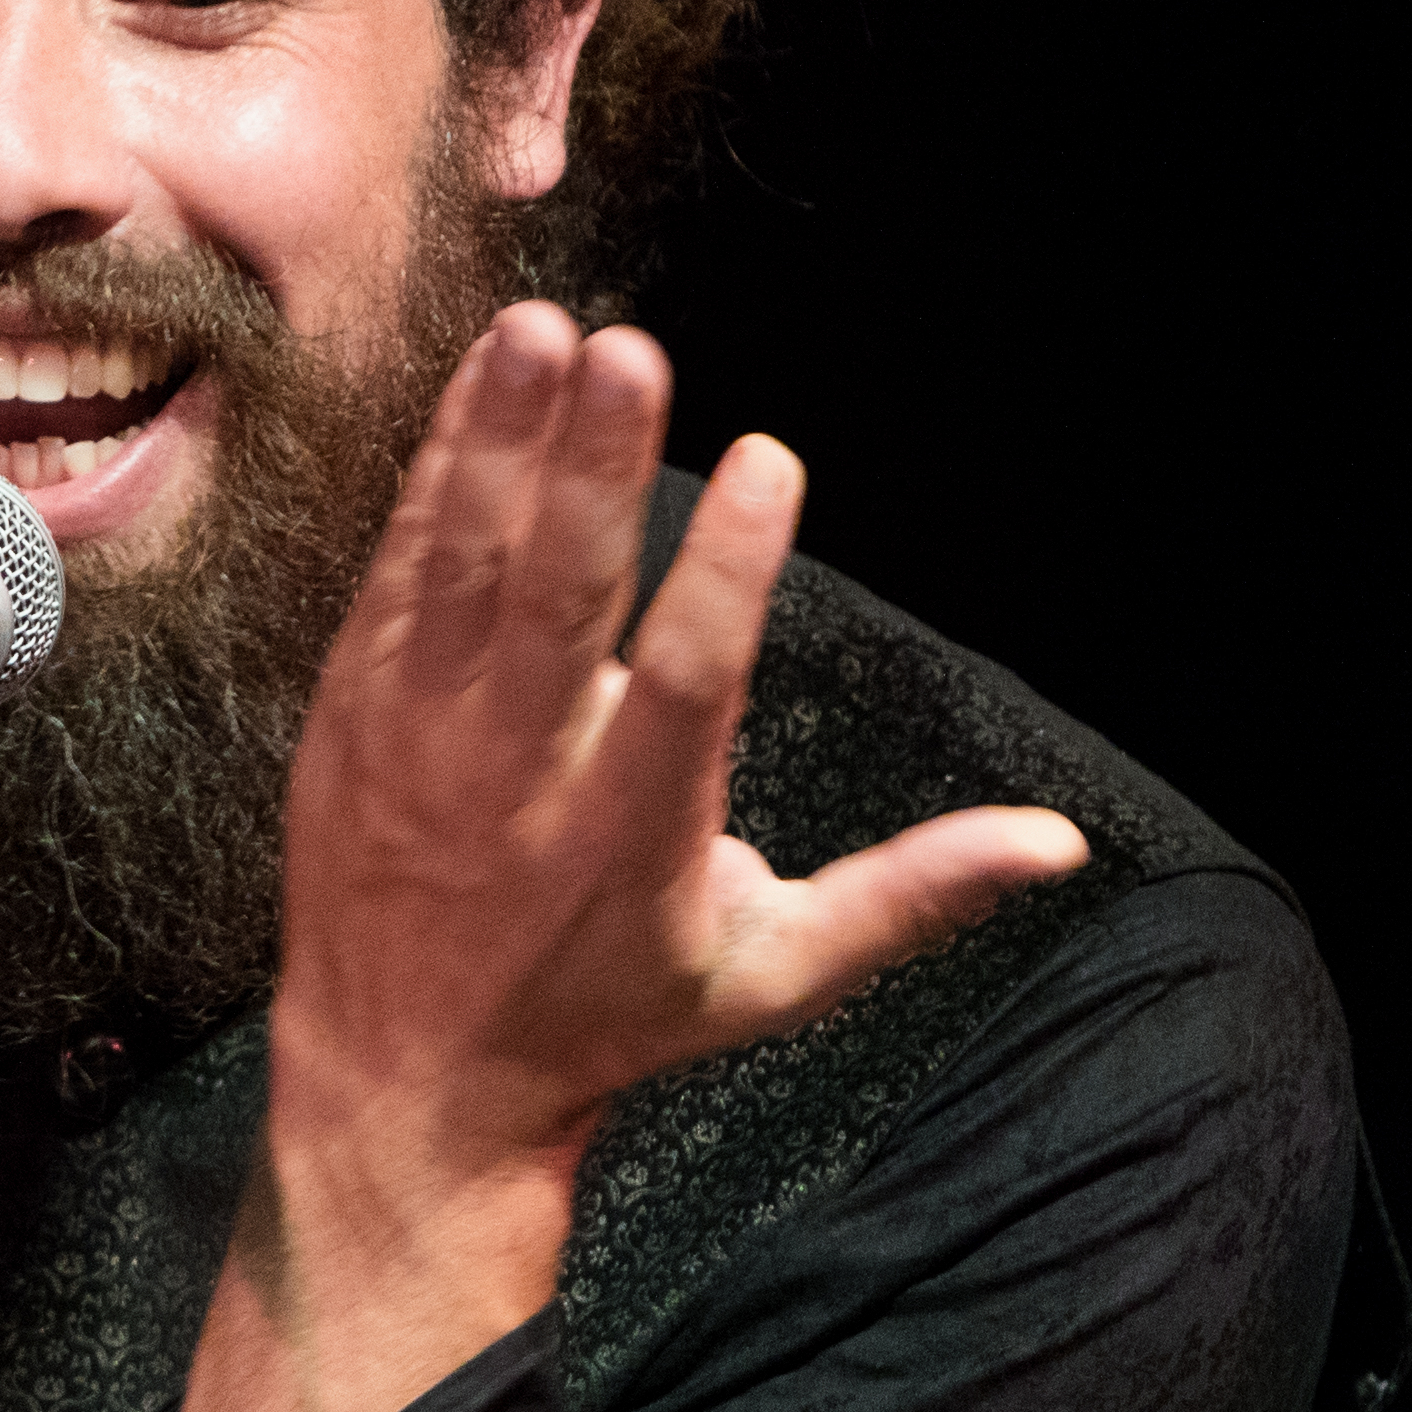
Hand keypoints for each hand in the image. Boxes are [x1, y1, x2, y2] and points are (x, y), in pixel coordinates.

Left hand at [160, 308, 1085, 1411]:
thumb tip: (1058, 844)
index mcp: (632, 833)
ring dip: (505, 443)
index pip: (689, 684)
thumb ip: (908, 895)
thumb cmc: (610, 1018)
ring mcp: (420, 739)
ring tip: (545, 329)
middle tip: (632, 350)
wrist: (404, 1082)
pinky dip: (440, 470)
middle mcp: (518, 778)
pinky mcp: (353, 711)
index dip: (728, 572)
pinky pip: (397, 571)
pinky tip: (485, 377)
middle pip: (560, 604)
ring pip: (466, 570)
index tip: (768, 460)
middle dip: (595, 474)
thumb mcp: (772, 975)